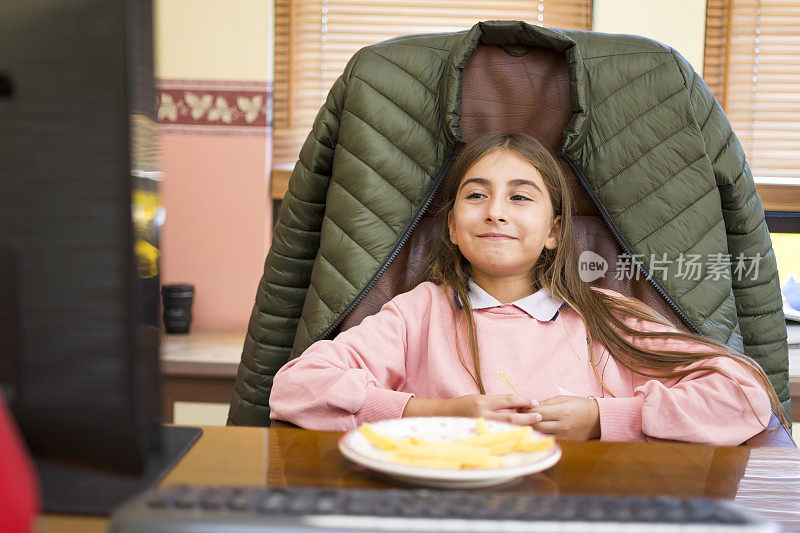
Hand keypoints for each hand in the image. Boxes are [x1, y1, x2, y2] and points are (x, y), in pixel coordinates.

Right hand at [403, 394, 539, 425]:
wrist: (440, 415)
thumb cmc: (461, 405)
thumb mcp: (477, 399)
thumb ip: (493, 403)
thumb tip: (515, 406)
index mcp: (481, 401)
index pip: (507, 400)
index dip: (522, 401)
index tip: (534, 402)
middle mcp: (481, 414)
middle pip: (510, 418)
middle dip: (527, 417)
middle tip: (540, 416)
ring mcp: (479, 427)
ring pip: (506, 429)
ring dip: (521, 428)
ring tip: (533, 427)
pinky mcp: (478, 436)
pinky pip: (497, 437)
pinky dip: (509, 436)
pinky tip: (517, 436)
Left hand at [526, 396, 600, 439]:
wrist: (598, 419)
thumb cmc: (580, 405)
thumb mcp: (563, 399)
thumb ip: (546, 403)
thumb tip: (529, 405)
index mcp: (562, 412)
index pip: (538, 412)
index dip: (526, 409)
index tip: (519, 406)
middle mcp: (562, 425)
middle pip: (536, 424)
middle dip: (525, 419)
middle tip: (518, 415)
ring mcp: (563, 435)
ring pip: (541, 433)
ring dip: (531, 427)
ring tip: (525, 421)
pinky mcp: (565, 442)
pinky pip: (548, 438)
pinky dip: (540, 434)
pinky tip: (535, 429)